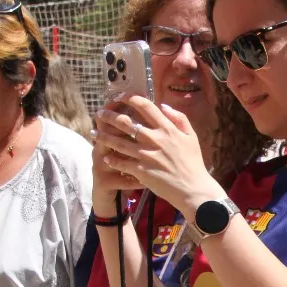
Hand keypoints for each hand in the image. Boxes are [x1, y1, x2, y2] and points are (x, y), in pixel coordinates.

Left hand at [95, 96, 218, 214]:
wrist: (193, 189)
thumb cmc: (193, 163)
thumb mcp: (191, 136)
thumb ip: (179, 118)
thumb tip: (163, 105)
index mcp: (167, 129)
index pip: (145, 106)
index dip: (130, 98)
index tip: (120, 96)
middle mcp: (155, 139)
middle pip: (126, 122)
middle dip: (109, 116)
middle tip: (99, 114)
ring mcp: (147, 155)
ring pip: (118, 142)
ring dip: (103, 137)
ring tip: (93, 133)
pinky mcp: (141, 171)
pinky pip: (121, 162)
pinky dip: (112, 159)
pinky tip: (105, 156)